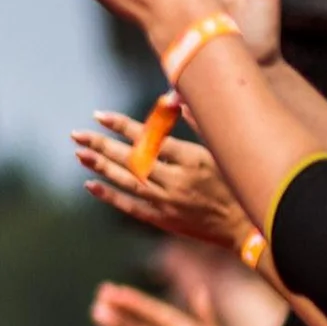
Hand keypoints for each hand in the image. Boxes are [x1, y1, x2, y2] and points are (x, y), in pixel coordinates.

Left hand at [72, 114, 251, 251]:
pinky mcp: (165, 221)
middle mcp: (177, 182)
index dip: (122, 126)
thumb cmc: (240, 183)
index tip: (99, 115)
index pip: (149, 139)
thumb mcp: (224, 151)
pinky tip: (91, 185)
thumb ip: (199, 124)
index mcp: (192, 161)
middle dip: (102, 145)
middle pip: (132, 160)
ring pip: (128, 182)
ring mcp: (168, 203)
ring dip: (102, 167)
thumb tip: (174, 97)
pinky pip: (131, 207)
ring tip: (80, 154)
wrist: (249, 228)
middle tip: (77, 134)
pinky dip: (110, 196)